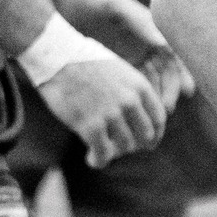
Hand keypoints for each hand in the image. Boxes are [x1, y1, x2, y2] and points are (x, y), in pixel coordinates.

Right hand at [35, 53, 168, 168]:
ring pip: (125, 146)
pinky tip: (92, 159)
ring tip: (103, 151)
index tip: (146, 141)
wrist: (57, 56)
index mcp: (140, 86)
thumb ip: (132, 90)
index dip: (154, 134)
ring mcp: (110, 114)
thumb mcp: (120, 70)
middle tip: (122, 148)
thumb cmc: (85, 61)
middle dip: (136, 145)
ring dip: (115, 152)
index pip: (159, 119)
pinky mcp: (90, 126)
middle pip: (145, 136)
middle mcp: (130, 101)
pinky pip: (102, 153)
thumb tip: (138, 113)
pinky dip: (98, 160)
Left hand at [60, 0, 192, 111]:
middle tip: (167, 110)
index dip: (182, 74)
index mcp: (152, 30)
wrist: (69, 1)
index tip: (186, 90)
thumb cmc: (95, 0)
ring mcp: (133, 54)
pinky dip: (136, 96)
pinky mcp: (118, 64)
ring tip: (153, 115)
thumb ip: (140, 24)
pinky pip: (132, 83)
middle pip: (166, 73)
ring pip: (151, 81)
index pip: (174, 57)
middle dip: (169, 91)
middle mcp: (147, 44)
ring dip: (155, 97)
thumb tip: (164, 43)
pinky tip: (134, 110)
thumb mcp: (116, 8)